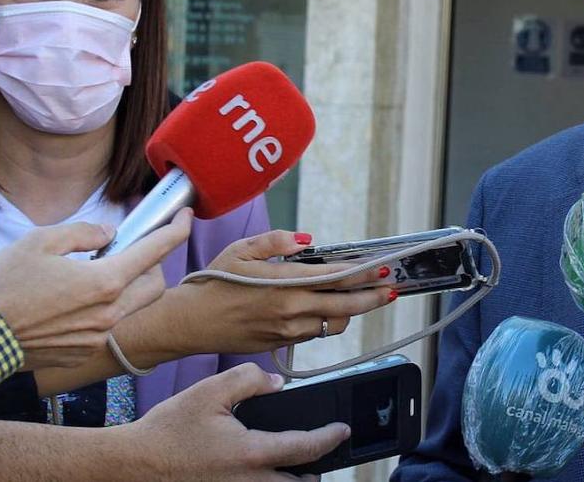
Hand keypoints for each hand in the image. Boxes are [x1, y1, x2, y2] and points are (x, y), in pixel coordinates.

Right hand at [0, 209, 192, 369]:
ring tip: (95, 272)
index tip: (184, 216)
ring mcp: (97, 337)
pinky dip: (103, 308)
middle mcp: (108, 314)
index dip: (175, 229)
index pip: (155, 251)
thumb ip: (83, 233)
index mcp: (104, 282)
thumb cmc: (2, 287)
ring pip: (131, 306)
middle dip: (153, 263)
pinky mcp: (83, 352)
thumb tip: (108, 234)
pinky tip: (73, 300)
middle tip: (132, 248)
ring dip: (126, 286)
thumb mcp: (39, 241)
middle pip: (154, 285)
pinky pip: (106, 325)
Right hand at [118, 230, 393, 362]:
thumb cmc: (214, 282)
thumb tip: (308, 239)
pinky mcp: (282, 343)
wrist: (191, 322)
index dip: (361, 274)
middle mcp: (289, 310)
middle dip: (372, 297)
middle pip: (343, 305)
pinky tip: (333, 307)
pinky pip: (315, 332)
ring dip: (352, 311)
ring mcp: (287, 330)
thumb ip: (276, 242)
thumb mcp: (241, 251)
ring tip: (366, 297)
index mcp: (282, 284)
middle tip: (392, 288)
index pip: (333, 278)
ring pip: (332, 323)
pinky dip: (329, 320)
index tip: (381, 268)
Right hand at [121, 363, 347, 480]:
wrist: (134, 463)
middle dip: (316, 472)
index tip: (342, 430)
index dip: (330, 438)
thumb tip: (276, 383)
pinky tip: (263, 471)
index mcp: (251, 453)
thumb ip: (250, 380)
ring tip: (299, 468)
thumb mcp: (211, 391)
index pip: (306, 448)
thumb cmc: (168, 430)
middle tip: (323, 456)